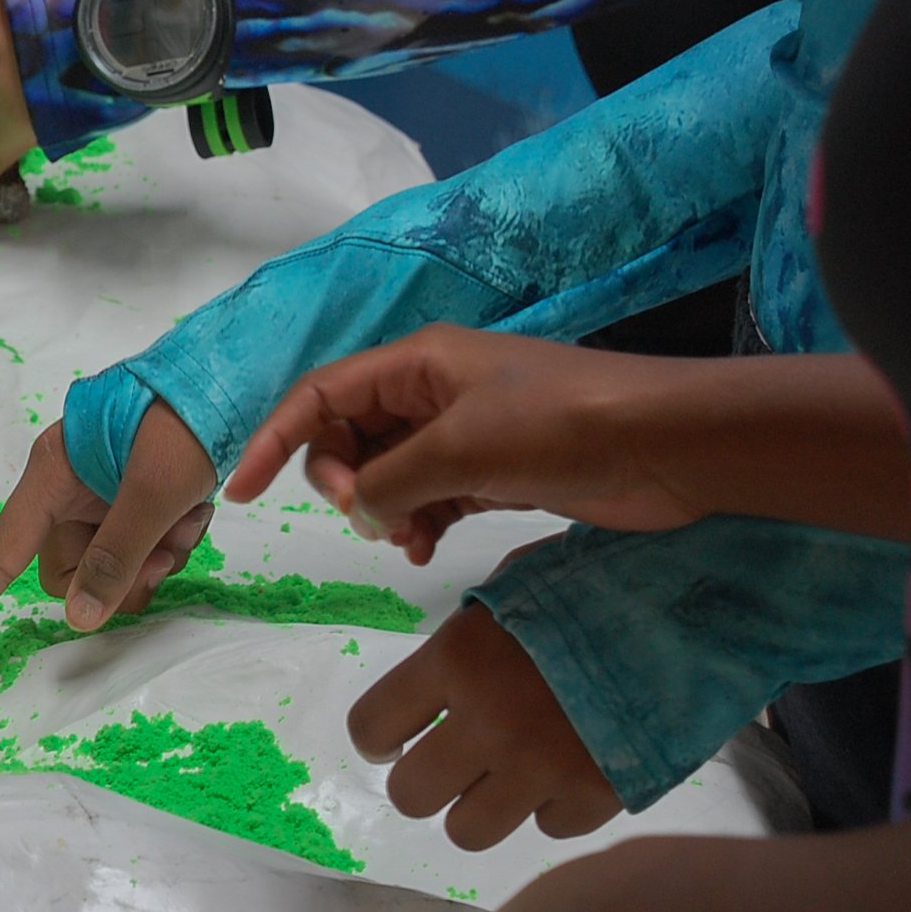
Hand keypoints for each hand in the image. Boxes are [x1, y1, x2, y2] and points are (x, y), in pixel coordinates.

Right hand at [0, 403, 215, 652]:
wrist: (231, 379)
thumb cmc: (182, 420)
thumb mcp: (151, 492)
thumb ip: (115, 557)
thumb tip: (78, 617)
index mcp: (52, 474)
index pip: (1, 552)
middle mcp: (69, 488)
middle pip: (69, 570)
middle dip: (119, 575)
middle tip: (164, 557)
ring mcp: (102, 495)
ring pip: (112, 564)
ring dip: (155, 555)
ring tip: (189, 519)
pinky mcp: (133, 499)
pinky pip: (139, 547)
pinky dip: (170, 539)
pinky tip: (195, 510)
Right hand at [224, 325, 708, 565]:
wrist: (665, 445)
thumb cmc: (561, 426)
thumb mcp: (459, 450)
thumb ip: (390, 481)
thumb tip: (357, 511)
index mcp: (417, 363)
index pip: (321, 395)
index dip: (277, 439)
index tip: (245, 492)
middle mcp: (433, 391)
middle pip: (350, 435)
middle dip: (343, 481)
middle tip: (366, 517)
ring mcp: (465, 431)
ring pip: (388, 472)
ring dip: (381, 510)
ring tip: (404, 542)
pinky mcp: (495, 469)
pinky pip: (428, 496)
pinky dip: (416, 522)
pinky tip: (424, 548)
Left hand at [349, 591, 622, 849]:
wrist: (700, 603)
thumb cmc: (596, 584)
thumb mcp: (513, 590)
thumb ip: (463, 644)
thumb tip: (430, 691)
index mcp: (456, 658)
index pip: (371, 726)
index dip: (378, 736)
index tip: (394, 737)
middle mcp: (490, 720)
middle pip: (411, 795)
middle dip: (422, 780)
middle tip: (447, 760)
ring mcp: (544, 766)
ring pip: (467, 831)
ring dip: (477, 806)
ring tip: (501, 776)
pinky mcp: (598, 795)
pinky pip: (545, 830)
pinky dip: (549, 807)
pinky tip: (564, 770)